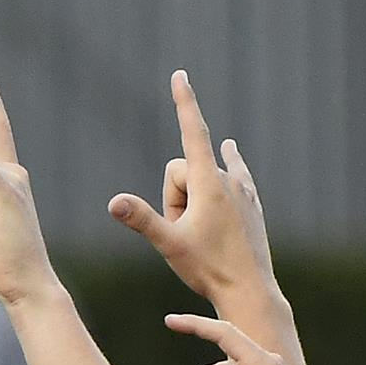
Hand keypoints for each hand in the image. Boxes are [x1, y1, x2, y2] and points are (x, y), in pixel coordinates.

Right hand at [108, 71, 275, 302]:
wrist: (250, 290)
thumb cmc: (208, 269)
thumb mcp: (168, 244)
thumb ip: (141, 219)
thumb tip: (114, 202)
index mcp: (208, 184)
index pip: (191, 131)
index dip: (183, 102)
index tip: (180, 74)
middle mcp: (228, 179)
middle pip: (180, 172)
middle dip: (172, 198)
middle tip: (182, 234)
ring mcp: (242, 190)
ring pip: (200, 181)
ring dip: (190, 204)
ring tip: (201, 236)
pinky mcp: (251, 202)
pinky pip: (229, 176)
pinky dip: (221, 174)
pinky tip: (230, 158)